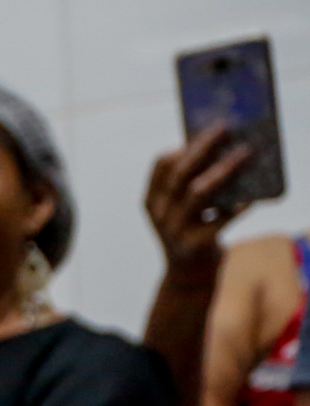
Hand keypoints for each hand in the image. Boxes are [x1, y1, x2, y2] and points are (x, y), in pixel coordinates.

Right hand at [145, 125, 252, 274]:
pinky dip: (238, 206)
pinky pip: (221, 219)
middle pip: (181, 173)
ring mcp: (175, 230)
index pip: (162, 165)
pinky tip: (252, 197)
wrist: (188, 277)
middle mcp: (159, 214)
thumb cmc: (191, 233)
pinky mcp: (195, 245)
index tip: (206, 129)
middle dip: (204, 147)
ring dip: (224, 170)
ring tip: (245, 154)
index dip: (184, 145)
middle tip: (226, 128)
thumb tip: (223, 150)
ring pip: (198, 192)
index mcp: (152, 201)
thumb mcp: (181, 209)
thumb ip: (190, 186)